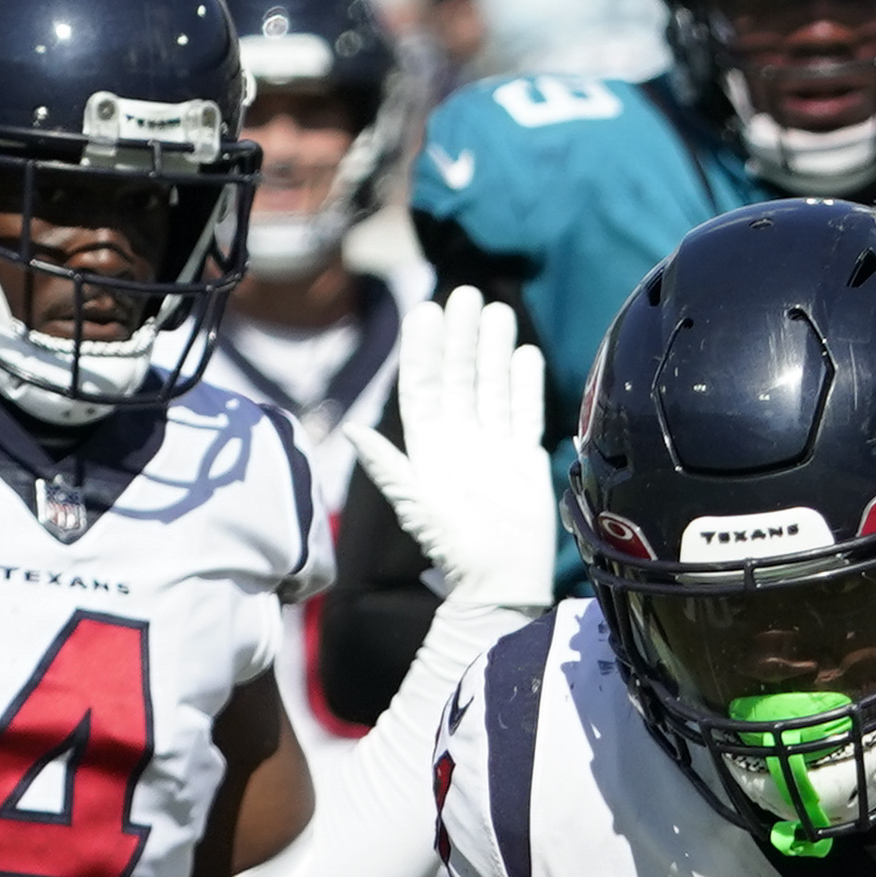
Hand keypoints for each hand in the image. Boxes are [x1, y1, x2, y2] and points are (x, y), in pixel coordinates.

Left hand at [349, 284, 558, 618]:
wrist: (501, 581)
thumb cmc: (453, 549)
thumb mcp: (415, 506)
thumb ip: (387, 466)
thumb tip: (350, 429)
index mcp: (426, 445)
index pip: (421, 386)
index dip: (423, 350)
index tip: (426, 311)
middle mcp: (458, 438)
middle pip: (458, 376)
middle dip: (461, 337)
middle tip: (465, 295)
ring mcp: (493, 444)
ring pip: (491, 385)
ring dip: (493, 349)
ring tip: (497, 311)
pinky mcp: (524, 455)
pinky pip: (523, 410)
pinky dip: (525, 382)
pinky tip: (524, 353)